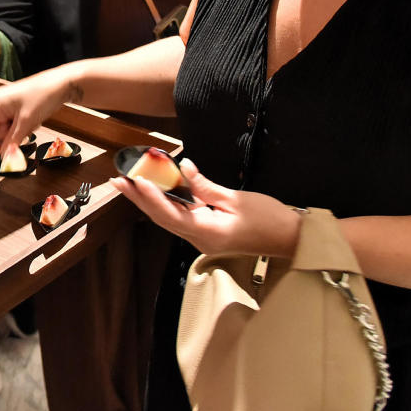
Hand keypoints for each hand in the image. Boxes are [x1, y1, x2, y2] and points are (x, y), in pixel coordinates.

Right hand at [0, 65, 75, 154]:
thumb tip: (4, 155)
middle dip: (11, 135)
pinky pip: (15, 121)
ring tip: (33, 124)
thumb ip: (13, 141)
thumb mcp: (26, 122)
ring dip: (20, 130)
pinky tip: (34, 120)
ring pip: (8, 126)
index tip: (4, 155)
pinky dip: (24, 125)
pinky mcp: (16, 103)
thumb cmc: (43, 96)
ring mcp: (7, 101)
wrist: (62, 84)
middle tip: (26, 135)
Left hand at [110, 159, 301, 257]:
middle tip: (118, 180)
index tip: (135, 179)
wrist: (292, 241)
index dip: (150, 196)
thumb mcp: (236, 200)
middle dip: (138, 199)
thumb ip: (205, 186)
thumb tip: (184, 169)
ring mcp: (203, 239)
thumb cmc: (270, 220)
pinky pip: (181, 218)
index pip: (169, 213)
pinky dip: (167, 203)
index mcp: (206, 232)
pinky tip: (157, 190)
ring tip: (129, 184)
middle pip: (161, 218)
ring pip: (168, 218)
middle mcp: (199, 239)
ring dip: (148, 201)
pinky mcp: (208, 234)